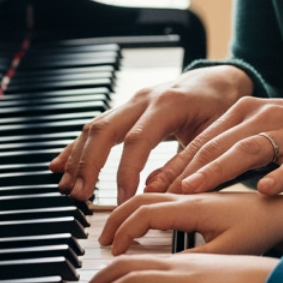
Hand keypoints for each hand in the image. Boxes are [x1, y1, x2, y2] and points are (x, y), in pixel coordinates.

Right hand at [49, 65, 253, 202]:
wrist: (222, 80)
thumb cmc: (223, 108)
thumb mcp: (214, 136)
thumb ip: (187, 162)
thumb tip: (156, 193)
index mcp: (168, 104)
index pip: (136, 141)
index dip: (124, 173)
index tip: (120, 202)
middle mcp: (144, 98)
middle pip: (105, 130)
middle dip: (88, 165)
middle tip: (79, 197)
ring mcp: (132, 101)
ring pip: (95, 127)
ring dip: (78, 158)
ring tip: (67, 188)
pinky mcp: (127, 109)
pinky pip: (97, 127)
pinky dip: (77, 147)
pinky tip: (59, 165)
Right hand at [100, 191, 282, 257]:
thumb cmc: (260, 230)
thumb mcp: (227, 252)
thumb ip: (193, 259)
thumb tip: (161, 271)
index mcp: (193, 205)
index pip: (145, 213)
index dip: (124, 232)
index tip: (112, 251)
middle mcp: (189, 194)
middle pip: (141, 198)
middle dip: (116, 218)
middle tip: (102, 241)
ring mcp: (193, 193)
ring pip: (149, 194)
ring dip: (127, 211)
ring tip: (115, 232)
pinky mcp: (198, 196)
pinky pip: (161, 196)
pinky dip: (142, 207)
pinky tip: (141, 222)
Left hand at [144, 97, 282, 196]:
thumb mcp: (263, 138)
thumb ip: (230, 154)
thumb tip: (189, 181)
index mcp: (245, 112)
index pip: (202, 139)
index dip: (174, 163)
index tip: (148, 187)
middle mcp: (263, 116)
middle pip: (216, 143)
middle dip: (184, 169)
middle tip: (157, 192)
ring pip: (248, 150)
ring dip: (218, 170)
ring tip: (193, 189)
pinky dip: (278, 176)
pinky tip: (263, 190)